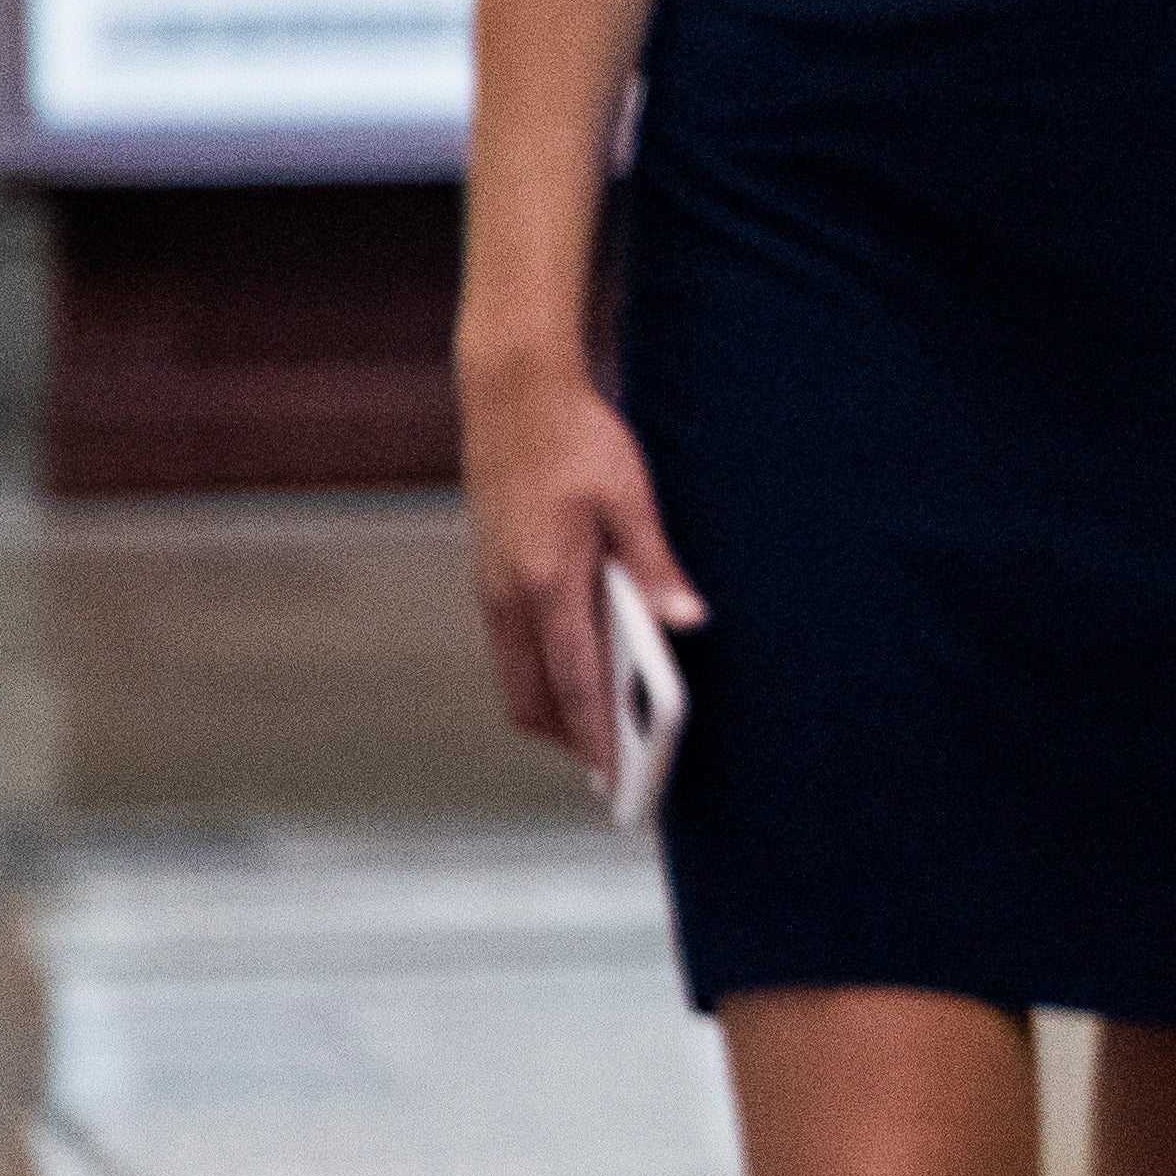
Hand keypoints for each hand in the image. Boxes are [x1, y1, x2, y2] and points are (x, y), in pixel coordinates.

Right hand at [461, 347, 694, 767]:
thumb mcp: (631, 500)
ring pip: (515, 676)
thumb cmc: (577, 442)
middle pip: (532, 698)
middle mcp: (508, 596)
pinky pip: (510, 648)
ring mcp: (490, 589)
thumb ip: (656, 566)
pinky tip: (578, 671)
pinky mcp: (488, 576)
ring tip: (601, 729)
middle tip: (618, 763)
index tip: (617, 777)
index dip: (595, 738)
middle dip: (570, 738)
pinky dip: (539, 673)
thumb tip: (686, 621)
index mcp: (547, 583)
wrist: (512, 398)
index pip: (573, 683)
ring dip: (553, 708)